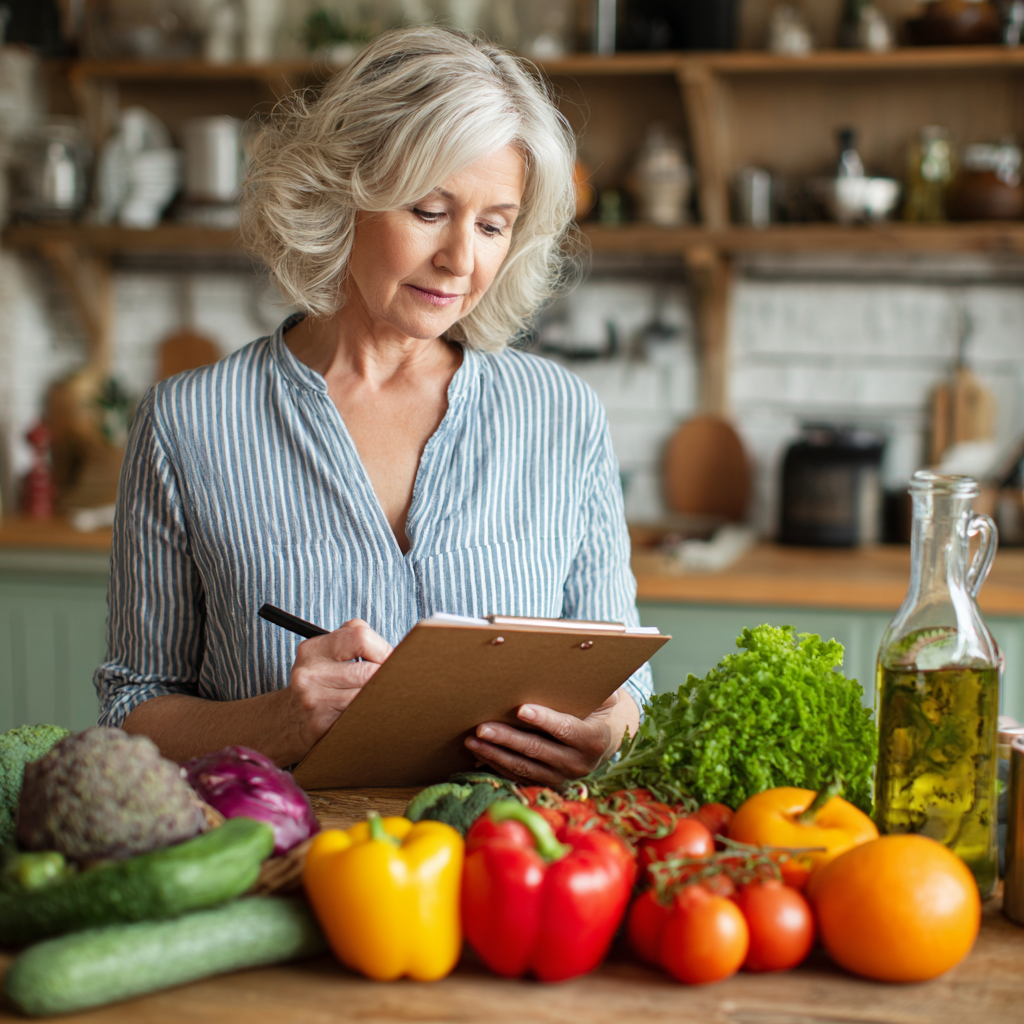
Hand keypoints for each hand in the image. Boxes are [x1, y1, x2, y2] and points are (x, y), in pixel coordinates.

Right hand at [282, 619, 391, 757]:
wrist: (287, 722)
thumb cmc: (320, 683)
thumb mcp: (327, 655)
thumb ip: (358, 642)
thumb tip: (400, 652)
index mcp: (313, 649)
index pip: (360, 636)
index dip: (383, 649)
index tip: (390, 660)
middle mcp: (309, 673)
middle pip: (367, 670)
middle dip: (385, 677)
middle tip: (392, 682)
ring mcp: (313, 700)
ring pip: (366, 695)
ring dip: (380, 696)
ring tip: (381, 696)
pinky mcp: (320, 725)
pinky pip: (359, 715)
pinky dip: (370, 713)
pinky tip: (367, 712)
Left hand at [465, 688, 638, 787]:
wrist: (606, 740)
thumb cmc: (598, 709)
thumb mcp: (602, 697)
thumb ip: (589, 686)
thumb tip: (570, 664)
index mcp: (593, 739)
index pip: (566, 729)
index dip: (544, 720)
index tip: (520, 709)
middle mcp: (579, 763)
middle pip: (538, 750)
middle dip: (508, 738)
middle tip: (483, 728)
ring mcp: (562, 776)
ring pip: (524, 767)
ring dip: (496, 754)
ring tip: (473, 741)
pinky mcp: (547, 783)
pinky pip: (519, 776)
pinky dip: (498, 765)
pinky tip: (480, 753)